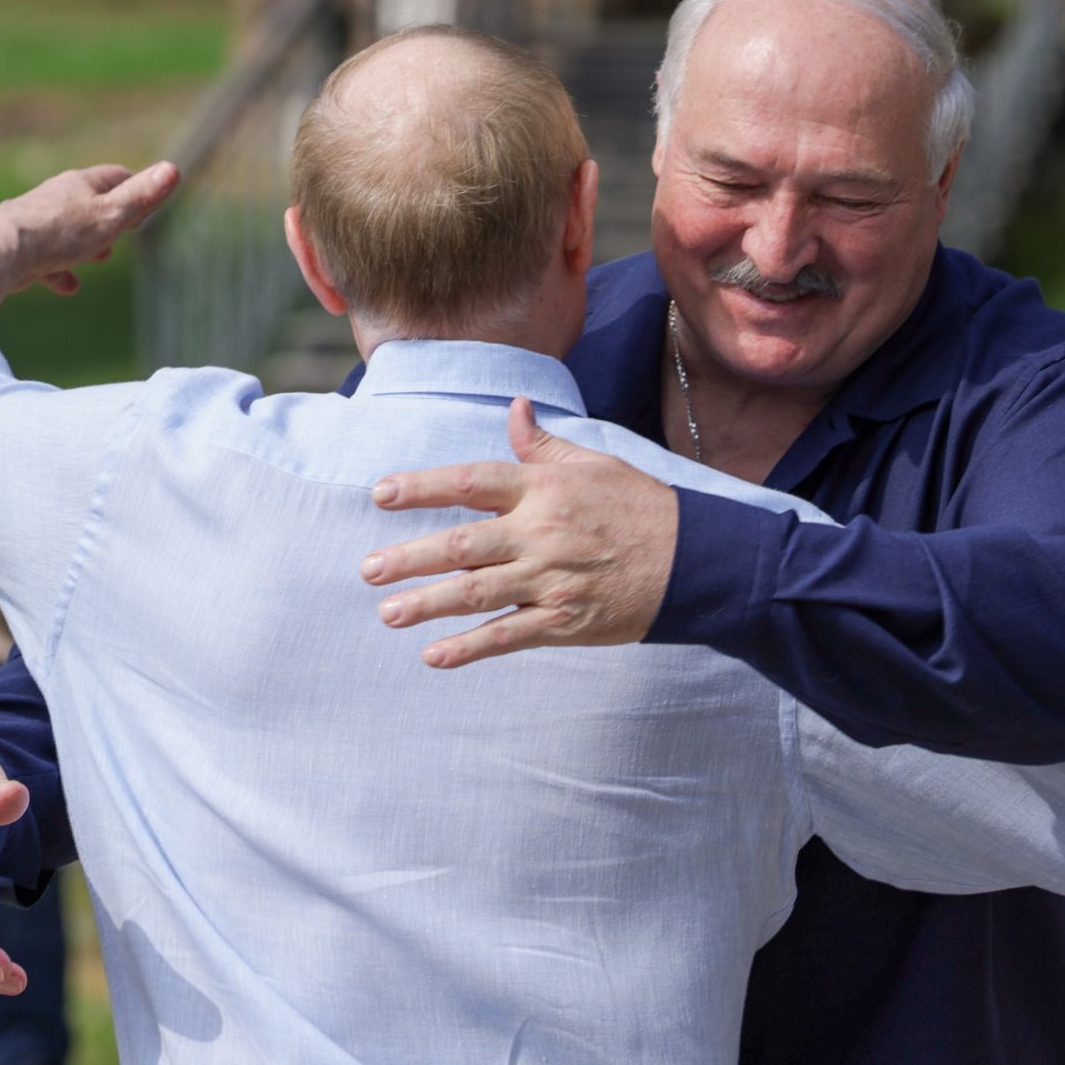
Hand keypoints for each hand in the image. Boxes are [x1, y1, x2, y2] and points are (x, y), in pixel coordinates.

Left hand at [0, 161, 179, 307]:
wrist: (0, 252)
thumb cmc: (59, 232)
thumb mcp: (110, 215)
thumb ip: (140, 197)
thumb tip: (174, 169)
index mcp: (79, 184)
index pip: (114, 177)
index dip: (135, 186)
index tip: (148, 198)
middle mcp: (55, 197)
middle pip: (89, 201)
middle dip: (110, 215)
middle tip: (126, 228)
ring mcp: (35, 220)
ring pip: (67, 228)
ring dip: (86, 241)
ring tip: (99, 256)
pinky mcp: (19, 246)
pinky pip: (45, 256)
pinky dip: (61, 269)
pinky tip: (69, 287)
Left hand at [360, 398, 678, 666]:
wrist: (695, 559)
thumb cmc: (641, 506)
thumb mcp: (594, 463)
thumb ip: (543, 445)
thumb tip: (515, 409)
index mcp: (543, 490)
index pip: (470, 482)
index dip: (422, 487)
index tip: (380, 493)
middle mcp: (540, 533)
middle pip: (461, 545)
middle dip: (410, 558)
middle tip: (368, 569)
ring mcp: (551, 580)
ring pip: (476, 594)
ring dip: (427, 604)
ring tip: (388, 612)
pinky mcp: (564, 620)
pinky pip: (508, 636)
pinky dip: (470, 648)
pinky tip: (435, 656)